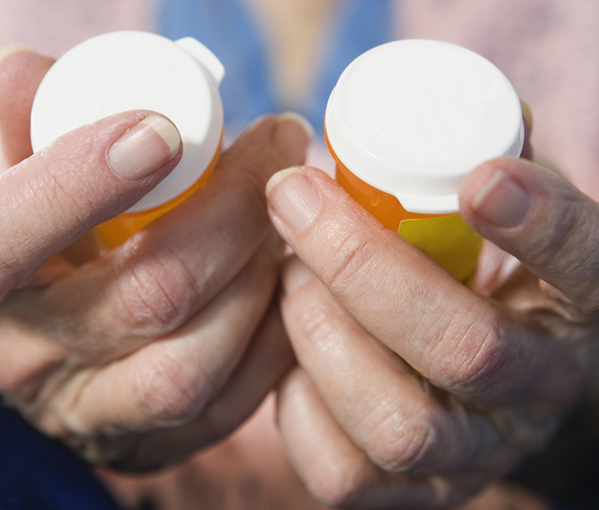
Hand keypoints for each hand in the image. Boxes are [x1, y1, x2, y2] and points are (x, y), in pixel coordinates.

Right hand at [0, 47, 308, 470]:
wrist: (28, 345)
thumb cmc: (23, 247)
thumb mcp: (2, 181)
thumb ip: (21, 131)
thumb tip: (28, 69)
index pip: (1, 241)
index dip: (82, 180)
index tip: (164, 128)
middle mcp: (26, 361)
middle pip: (146, 299)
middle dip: (233, 213)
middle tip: (279, 146)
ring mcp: (96, 412)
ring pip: (196, 363)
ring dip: (262, 275)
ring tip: (289, 215)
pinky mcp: (156, 442)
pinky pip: (235, 402)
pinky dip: (278, 331)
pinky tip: (288, 277)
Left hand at [266, 120, 598, 506]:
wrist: (481, 383)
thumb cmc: (476, 277)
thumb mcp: (494, 220)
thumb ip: (470, 171)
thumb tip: (415, 117)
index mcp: (575, 308)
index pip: (587, 266)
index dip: (541, 226)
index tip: (480, 177)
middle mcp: (532, 392)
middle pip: (462, 348)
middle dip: (361, 266)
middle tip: (296, 202)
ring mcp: (473, 455)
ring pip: (397, 425)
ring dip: (321, 338)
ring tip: (290, 280)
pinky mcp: (411, 498)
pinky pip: (344, 476)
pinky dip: (298, 408)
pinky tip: (290, 357)